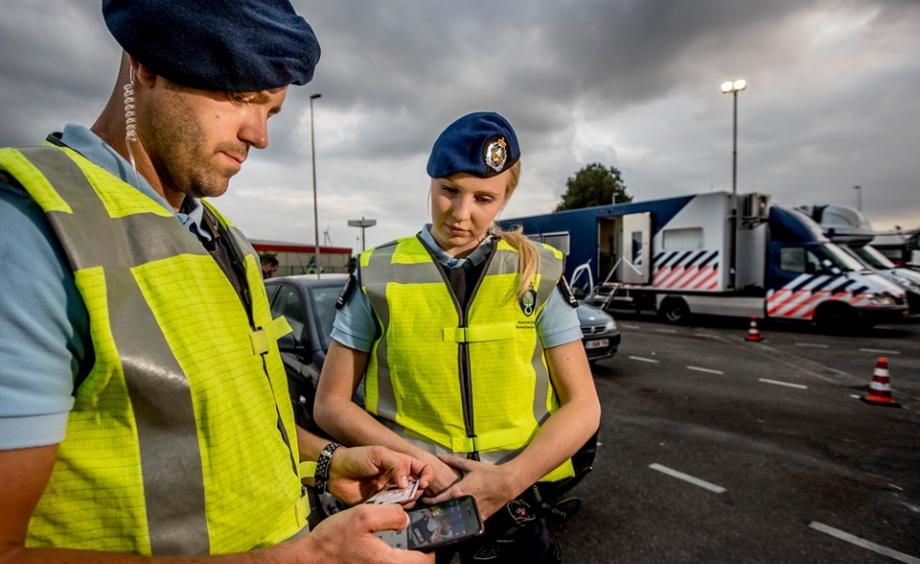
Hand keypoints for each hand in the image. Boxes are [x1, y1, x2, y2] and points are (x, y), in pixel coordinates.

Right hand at [298, 504, 434, 563]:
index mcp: (388, 560)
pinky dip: (393, 559)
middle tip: (418, 539)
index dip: (431, 548)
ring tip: (404, 542)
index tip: (430, 535)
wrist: (309, 558)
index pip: (424, 561)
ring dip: (407, 557)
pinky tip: (386, 548)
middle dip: (420, 554)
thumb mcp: (363, 515)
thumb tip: (406, 520)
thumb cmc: (334, 538)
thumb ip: (390, 515)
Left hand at [329, 446, 432, 504]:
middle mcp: (398, 478)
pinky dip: (393, 509)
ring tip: (395, 498)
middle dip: (416, 491)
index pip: (423, 469)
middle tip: (406, 493)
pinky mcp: (380, 503)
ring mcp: (390, 492)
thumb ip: (396, 465)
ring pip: (407, 500)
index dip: (427, 477)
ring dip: (405, 501)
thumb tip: (406, 484)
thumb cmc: (356, 458)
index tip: (421, 483)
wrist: (336, 471)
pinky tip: (386, 505)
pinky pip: (392, 509)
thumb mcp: (378, 454)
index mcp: (401, 463)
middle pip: (418, 487)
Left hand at [422, 455, 518, 519]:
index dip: (429, 501)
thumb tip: (439, 455)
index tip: (424, 500)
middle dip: (439, 509)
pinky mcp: (482, 517)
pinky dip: (464, 518)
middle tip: (432, 507)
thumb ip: (453, 460)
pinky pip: (469, 520)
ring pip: (457, 517)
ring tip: (445, 512)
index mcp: (458, 491)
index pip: (439, 500)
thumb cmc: (488, 473)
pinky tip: (461, 515)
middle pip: (446, 510)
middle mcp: (463, 503)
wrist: (507, 482)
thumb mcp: (470, 465)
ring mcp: (473, 512)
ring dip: (450, 514)